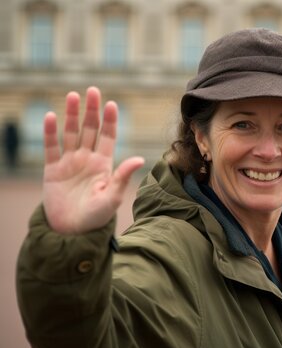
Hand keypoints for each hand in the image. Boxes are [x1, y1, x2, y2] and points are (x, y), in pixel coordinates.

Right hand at [42, 87, 144, 234]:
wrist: (72, 232)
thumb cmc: (97, 216)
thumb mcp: (113, 197)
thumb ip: (123, 176)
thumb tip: (140, 158)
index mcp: (104, 164)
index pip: (108, 136)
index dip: (109, 121)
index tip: (111, 104)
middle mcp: (87, 159)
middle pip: (90, 129)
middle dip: (91, 111)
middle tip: (92, 90)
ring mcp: (69, 163)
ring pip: (71, 133)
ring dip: (72, 115)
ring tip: (73, 96)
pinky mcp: (52, 170)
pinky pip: (51, 147)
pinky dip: (50, 133)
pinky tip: (51, 116)